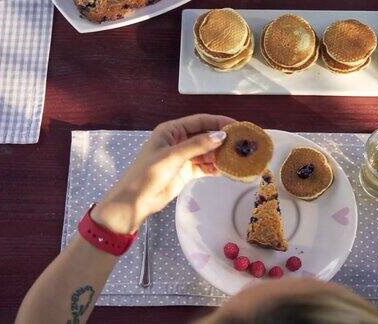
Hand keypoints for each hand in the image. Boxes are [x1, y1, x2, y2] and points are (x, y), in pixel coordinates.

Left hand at [91, 114, 234, 233]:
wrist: (135, 202)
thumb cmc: (148, 174)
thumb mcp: (173, 156)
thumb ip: (198, 145)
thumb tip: (222, 135)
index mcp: (171, 130)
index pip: (200, 121)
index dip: (219, 122)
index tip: (238, 126)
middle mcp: (179, 140)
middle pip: (206, 136)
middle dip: (223, 139)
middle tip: (243, 144)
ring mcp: (184, 157)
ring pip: (207, 152)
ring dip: (221, 155)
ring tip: (240, 158)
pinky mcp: (187, 172)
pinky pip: (205, 166)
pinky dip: (216, 167)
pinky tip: (229, 170)